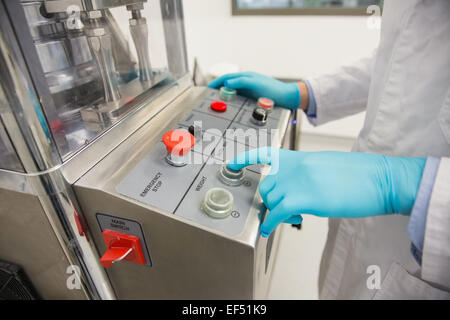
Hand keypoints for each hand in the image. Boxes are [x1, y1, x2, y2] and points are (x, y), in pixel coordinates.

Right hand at [207, 72, 300, 109]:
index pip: (227, 78)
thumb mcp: (255, 84)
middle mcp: (247, 83)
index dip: (216, 82)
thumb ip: (241, 82)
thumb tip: (227, 82)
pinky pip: (239, 100)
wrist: (288, 98)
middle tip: (210, 98)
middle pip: (228, 85)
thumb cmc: (274, 89)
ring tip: (218, 104)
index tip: (208, 89)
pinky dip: (232, 103)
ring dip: (225, 97)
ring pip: (233, 93)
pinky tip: (231, 108)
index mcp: (246, 77)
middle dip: (218, 90)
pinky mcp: (253, 98)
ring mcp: (249, 91)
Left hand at [228, 148, 425, 237]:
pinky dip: (270, 224)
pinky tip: (269, 231)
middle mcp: (295, 166)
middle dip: (269, 199)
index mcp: (300, 157)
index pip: (265, 153)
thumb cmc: (359, 175)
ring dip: (276, 211)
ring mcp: (299, 180)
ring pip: (270, 199)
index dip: (245, 157)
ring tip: (296, 214)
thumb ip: (305, 173)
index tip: (232, 163)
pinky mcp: (306, 197)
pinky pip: (277, 213)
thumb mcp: (326, 166)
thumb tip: (295, 187)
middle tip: (284, 208)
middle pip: (266, 185)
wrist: (380, 178)